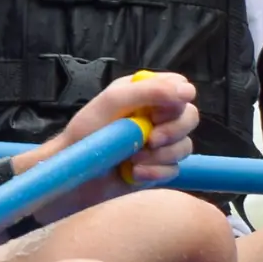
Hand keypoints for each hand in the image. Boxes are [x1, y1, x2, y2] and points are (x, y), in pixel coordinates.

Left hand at [47, 69, 199, 191]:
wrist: (73, 175)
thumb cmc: (87, 132)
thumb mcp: (114, 102)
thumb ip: (150, 91)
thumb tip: (189, 91)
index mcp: (146, 93)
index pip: (180, 86)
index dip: (177, 99)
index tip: (158, 113)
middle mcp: (156, 116)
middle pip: (190, 117)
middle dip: (174, 130)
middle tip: (151, 140)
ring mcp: (158, 144)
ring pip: (185, 146)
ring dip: (161, 155)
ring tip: (133, 159)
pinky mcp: (157, 168)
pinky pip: (174, 169)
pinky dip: (156, 172)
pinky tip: (134, 173)